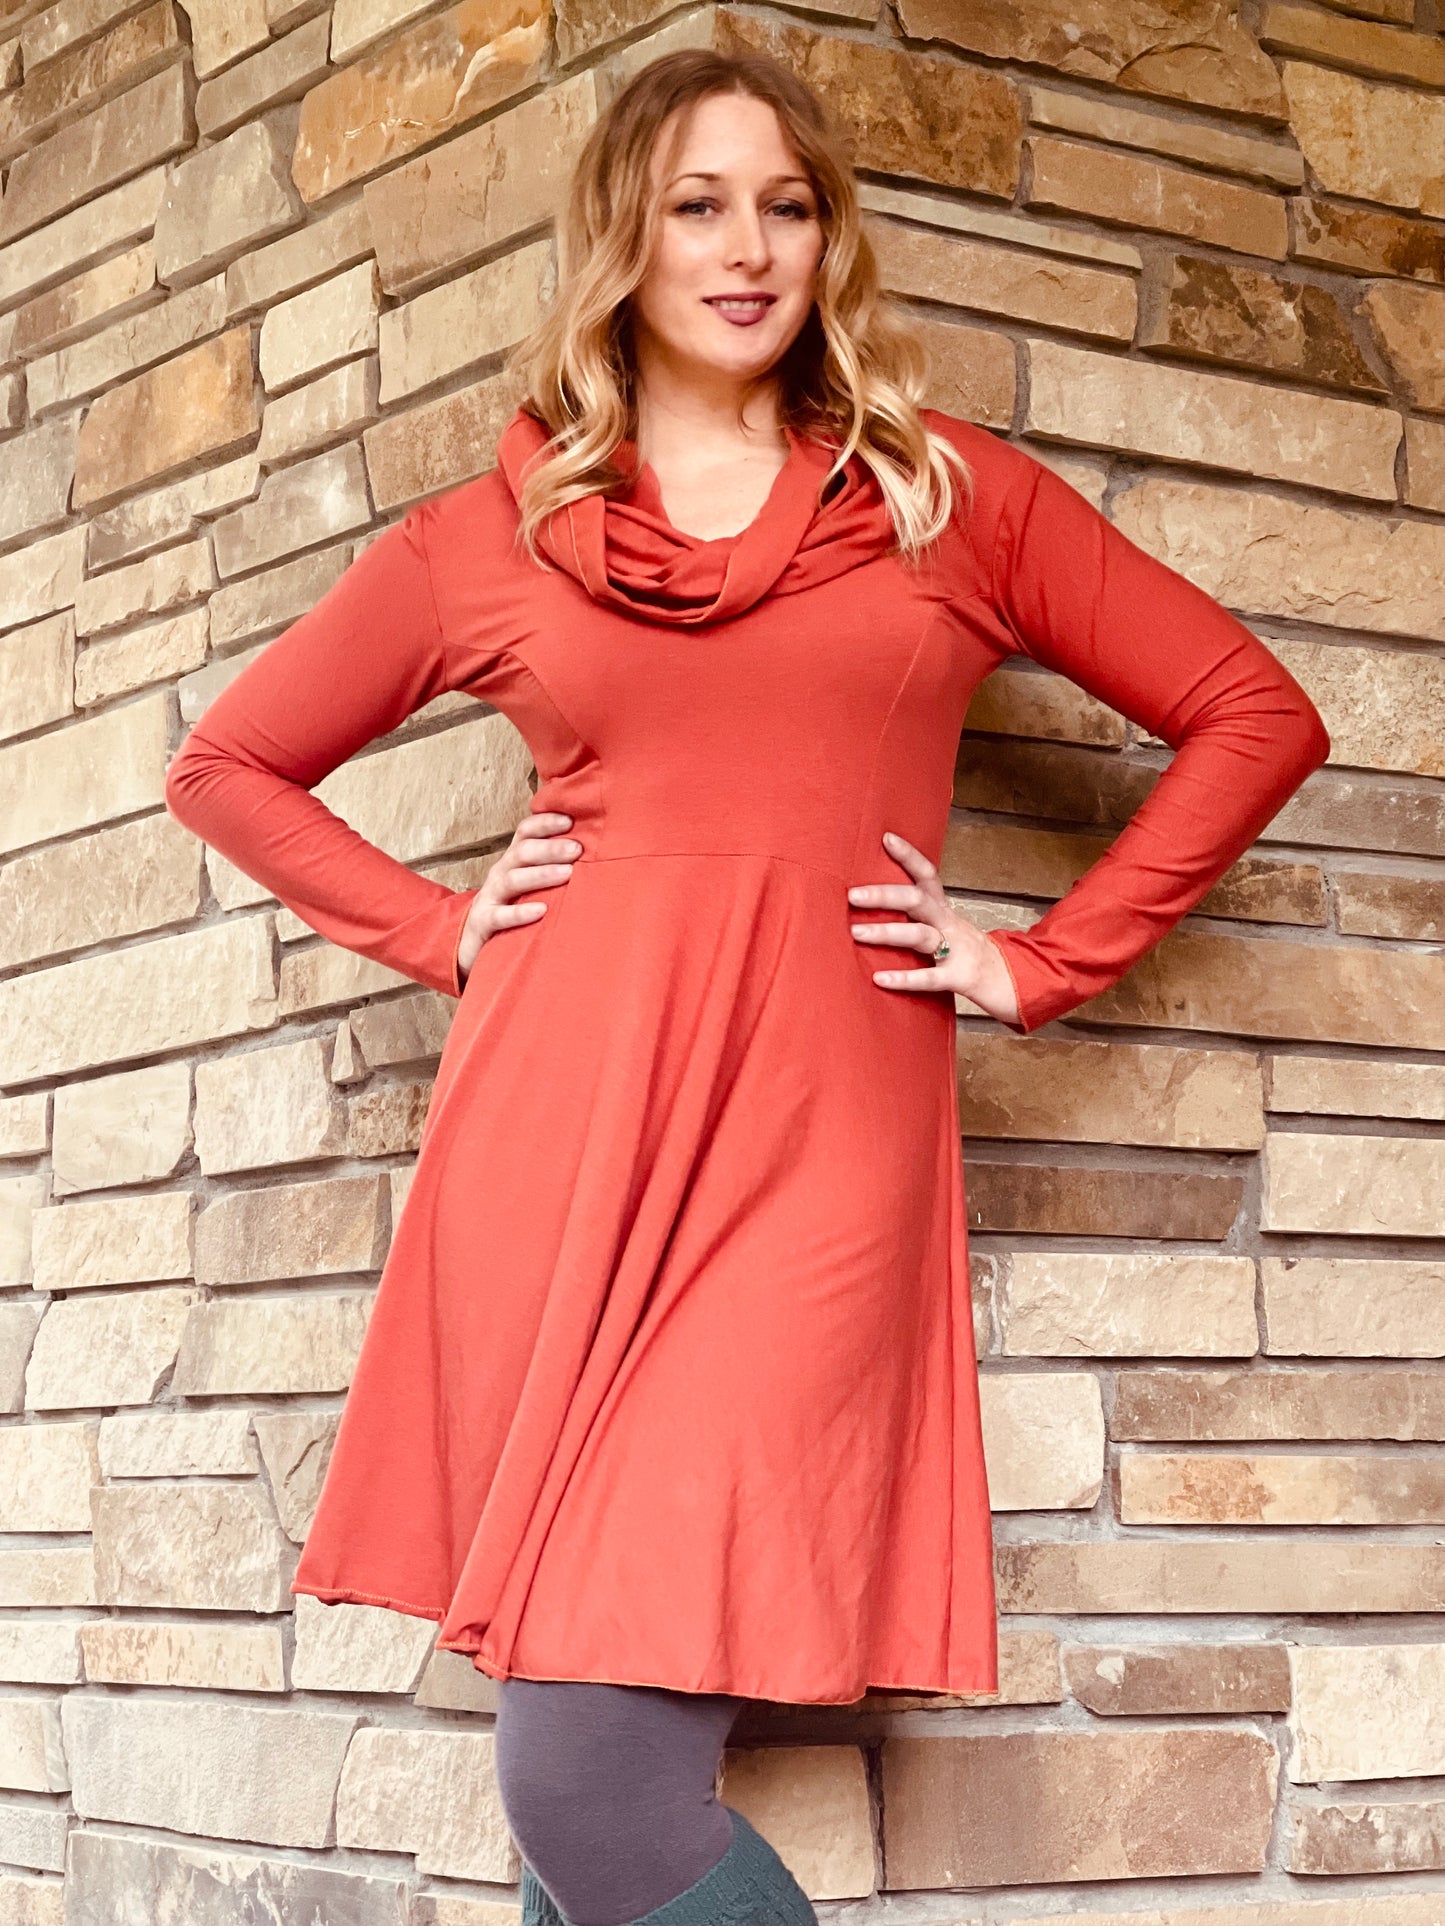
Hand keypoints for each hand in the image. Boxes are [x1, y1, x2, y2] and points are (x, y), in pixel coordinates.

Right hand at [456, 811, 580, 985]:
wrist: (472, 942)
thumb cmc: (514, 908)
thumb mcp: (530, 885)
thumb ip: (553, 869)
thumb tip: (596, 852)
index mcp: (513, 860)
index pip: (525, 832)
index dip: (545, 822)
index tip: (570, 820)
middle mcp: (501, 873)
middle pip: (522, 852)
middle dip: (550, 848)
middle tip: (577, 849)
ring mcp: (490, 897)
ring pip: (512, 879)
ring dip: (541, 874)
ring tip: (567, 874)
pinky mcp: (483, 921)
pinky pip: (500, 916)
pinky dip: (520, 913)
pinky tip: (541, 911)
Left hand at [848, 829, 1019, 1027]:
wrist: (1010, 980)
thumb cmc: (968, 953)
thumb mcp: (945, 927)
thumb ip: (917, 916)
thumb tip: (875, 901)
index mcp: (944, 910)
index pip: (927, 875)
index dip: (909, 856)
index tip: (886, 838)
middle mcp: (949, 924)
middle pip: (918, 901)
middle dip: (885, 896)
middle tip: (852, 895)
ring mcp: (956, 950)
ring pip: (920, 935)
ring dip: (887, 933)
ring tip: (856, 932)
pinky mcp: (959, 977)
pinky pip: (930, 977)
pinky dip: (905, 978)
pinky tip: (880, 978)